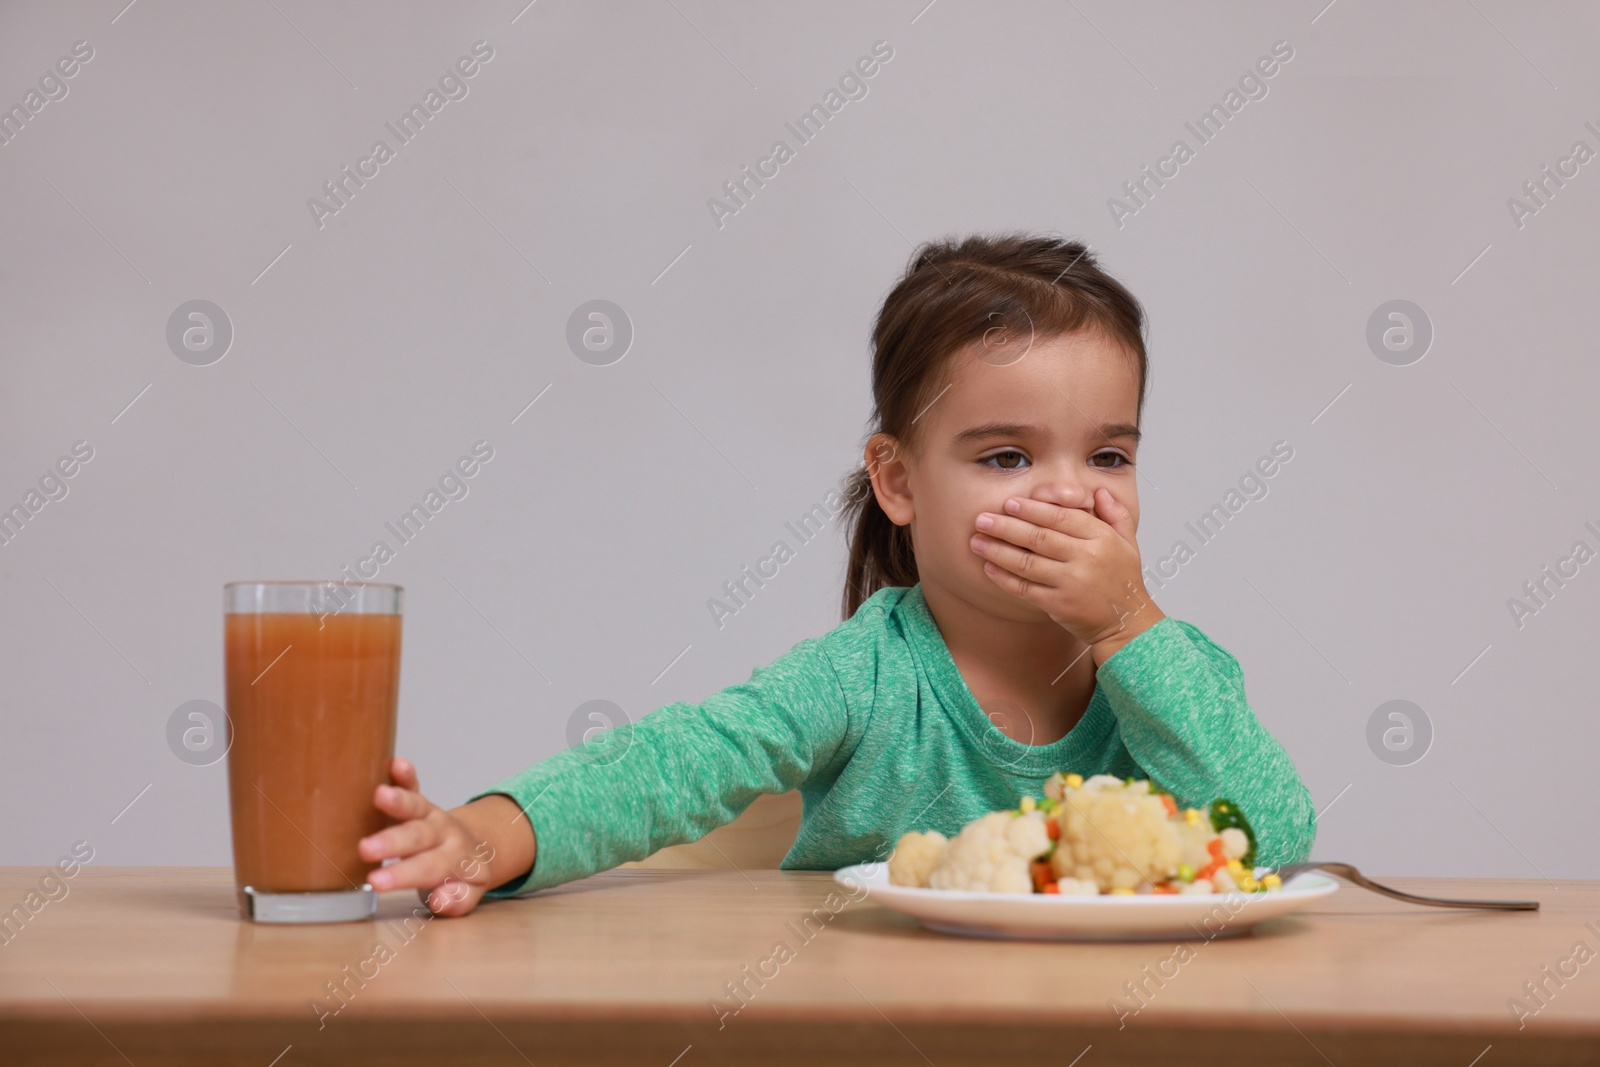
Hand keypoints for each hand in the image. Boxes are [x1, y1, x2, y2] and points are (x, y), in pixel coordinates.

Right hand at [359, 756, 531, 916]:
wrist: (479, 846)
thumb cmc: (463, 874)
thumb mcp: (468, 893)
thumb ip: (457, 900)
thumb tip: (439, 899)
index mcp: (456, 859)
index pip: (427, 868)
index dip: (402, 875)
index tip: (375, 882)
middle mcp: (443, 834)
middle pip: (418, 836)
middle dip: (391, 842)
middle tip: (365, 848)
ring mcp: (431, 815)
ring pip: (416, 807)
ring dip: (398, 801)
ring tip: (380, 795)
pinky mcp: (420, 802)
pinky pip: (414, 786)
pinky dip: (406, 775)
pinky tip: (396, 763)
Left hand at [970, 486, 1165, 663]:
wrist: (1127, 623)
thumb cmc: (1124, 582)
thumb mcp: (1128, 543)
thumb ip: (1115, 514)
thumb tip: (1099, 491)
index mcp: (1101, 538)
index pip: (1062, 517)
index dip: (1033, 509)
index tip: (1010, 503)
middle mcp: (1086, 559)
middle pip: (1039, 538)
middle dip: (1006, 526)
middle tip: (982, 519)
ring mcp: (1071, 583)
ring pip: (1027, 563)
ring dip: (998, 550)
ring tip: (976, 541)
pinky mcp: (1058, 605)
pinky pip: (1025, 589)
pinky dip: (1004, 578)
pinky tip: (988, 567)